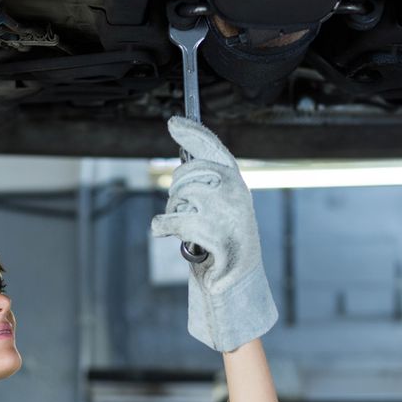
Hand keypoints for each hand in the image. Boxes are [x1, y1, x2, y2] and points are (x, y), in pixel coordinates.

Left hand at [151, 116, 277, 351]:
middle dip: (176, 190)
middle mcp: (234, 191)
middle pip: (187, 174)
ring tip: (185, 228)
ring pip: (179, 197)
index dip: (192, 133)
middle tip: (180, 208)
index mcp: (235, 182)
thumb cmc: (224, 241)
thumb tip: (184, 154)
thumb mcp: (218, 207)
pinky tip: (164, 230)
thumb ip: (206, 182)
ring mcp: (225, 210)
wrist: (238, 280)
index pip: (213, 149)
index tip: (173, 121)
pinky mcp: (213, 232)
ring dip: (173, 211)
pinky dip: (163, 225)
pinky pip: (173, 220)